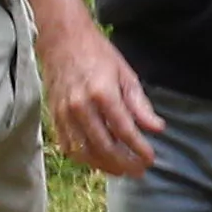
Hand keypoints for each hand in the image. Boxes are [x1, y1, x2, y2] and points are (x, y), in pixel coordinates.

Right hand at [20, 0, 163, 177]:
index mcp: (103, 94)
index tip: (151, 159)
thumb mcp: (126, 74)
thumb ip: (140, 104)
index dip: (139, 149)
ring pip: (85, 151)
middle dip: (124, 163)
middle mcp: (81, 107)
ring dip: (104, 166)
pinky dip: (84, 158)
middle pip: (104, 147)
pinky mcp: (54, 116)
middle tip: (139, 171)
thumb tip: (157, 128)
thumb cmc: (99, 54)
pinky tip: (98, 161)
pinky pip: (68, 145)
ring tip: (121, 171)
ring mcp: (65, 113)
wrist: (63, 40)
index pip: (125, 131)